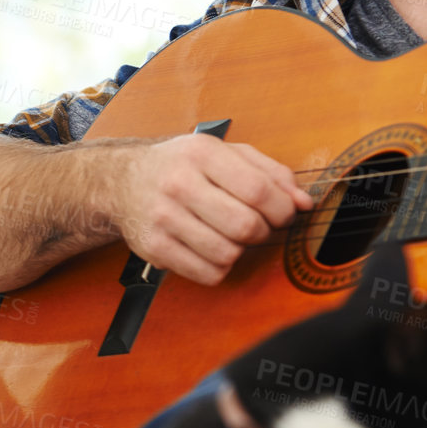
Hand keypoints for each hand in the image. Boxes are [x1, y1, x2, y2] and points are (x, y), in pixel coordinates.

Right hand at [110, 133, 313, 285]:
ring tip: (230, 236)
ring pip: (228, 254)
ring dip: (240, 250)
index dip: (283, 209)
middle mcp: (179, 183)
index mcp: (202, 153)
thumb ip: (271, 173)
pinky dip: (219, 268)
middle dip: (262, 232)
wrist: (121, 180)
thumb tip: (304, 203)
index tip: (284, 213)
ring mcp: (162, 218)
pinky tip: (211, 250)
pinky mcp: (153, 248)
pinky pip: (207, 274)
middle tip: (256, 226)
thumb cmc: (183, 166)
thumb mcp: (226, 153)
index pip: (259, 190)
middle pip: (245, 225)